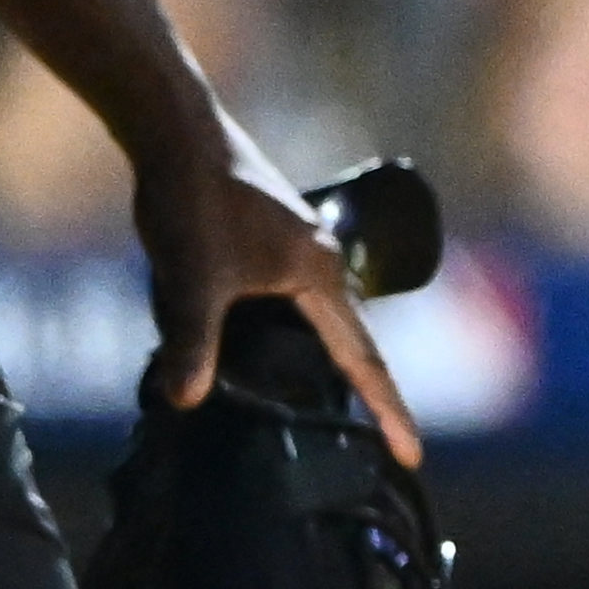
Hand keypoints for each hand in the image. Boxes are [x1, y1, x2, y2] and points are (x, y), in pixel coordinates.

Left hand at [135, 131, 416, 462]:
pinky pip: (290, 299)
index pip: (363, 360)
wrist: (176, 134)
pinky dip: (283, 330)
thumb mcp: (191, 278)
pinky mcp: (270, 239)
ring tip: (304, 401)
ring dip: (312, 359)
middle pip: (348, 342)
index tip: (412, 454)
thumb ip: (190, 340)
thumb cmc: (193, 202)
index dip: (388, 410)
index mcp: (320, 277)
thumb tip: (185, 401)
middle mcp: (321, 263)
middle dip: (359, 389)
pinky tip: (251, 342)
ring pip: (316, 321)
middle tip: (370, 439)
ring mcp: (297, 248)